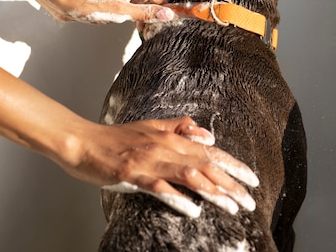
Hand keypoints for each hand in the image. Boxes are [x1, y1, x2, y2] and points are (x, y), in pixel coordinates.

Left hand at [48, 0, 176, 23]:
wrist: (65, 1)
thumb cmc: (89, 2)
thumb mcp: (122, 12)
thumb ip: (145, 13)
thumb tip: (168, 14)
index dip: (165, 10)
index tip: (166, 23)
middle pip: (150, 2)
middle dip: (151, 16)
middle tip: (147, 30)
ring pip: (137, 7)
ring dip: (136, 19)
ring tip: (131, 26)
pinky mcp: (109, 2)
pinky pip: (124, 11)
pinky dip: (124, 18)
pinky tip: (116, 23)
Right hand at [57, 116, 258, 217]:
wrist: (82, 141)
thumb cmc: (115, 137)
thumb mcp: (150, 126)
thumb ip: (178, 128)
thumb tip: (208, 135)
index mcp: (169, 136)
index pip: (209, 150)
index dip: (233, 165)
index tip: (253, 179)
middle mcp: (162, 146)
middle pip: (204, 164)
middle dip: (231, 183)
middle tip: (251, 201)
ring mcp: (147, 160)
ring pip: (187, 175)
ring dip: (212, 192)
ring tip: (231, 207)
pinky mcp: (131, 174)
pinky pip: (158, 187)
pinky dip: (178, 198)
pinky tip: (193, 210)